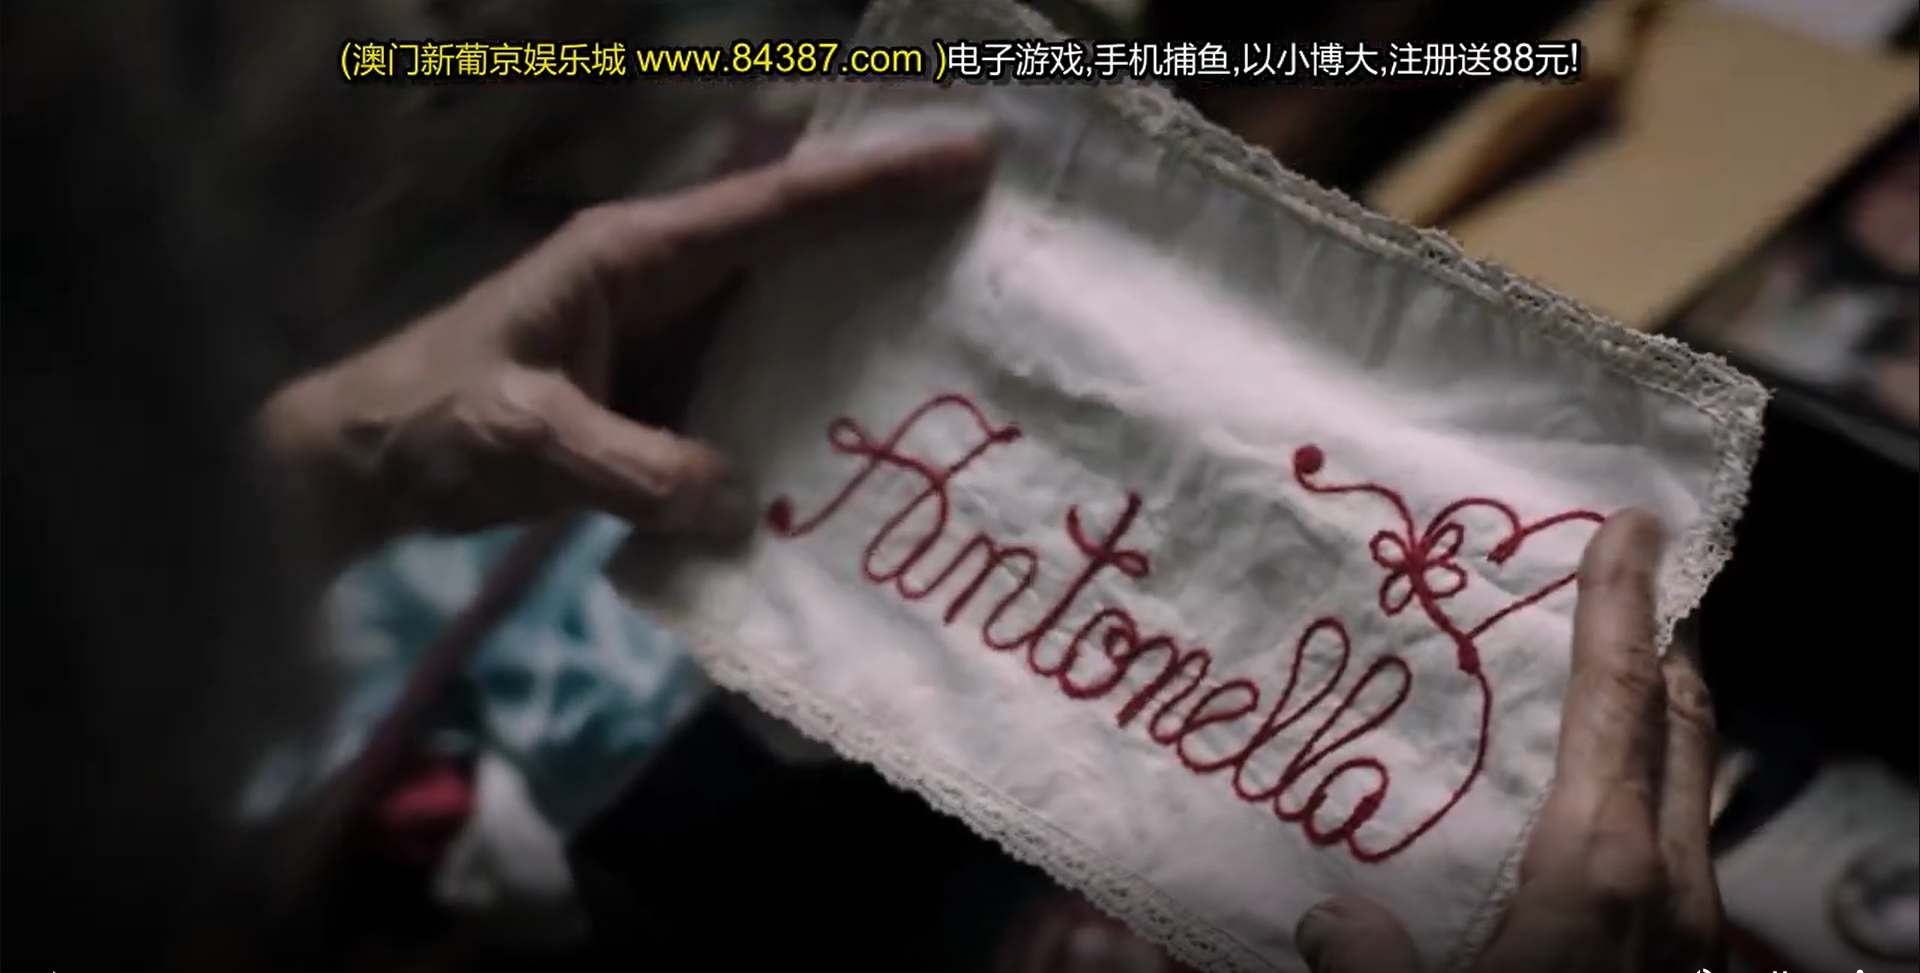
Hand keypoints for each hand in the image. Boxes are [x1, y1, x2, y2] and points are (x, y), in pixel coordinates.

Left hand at [259, 132, 992, 567]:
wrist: (375, 462)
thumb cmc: (435, 424)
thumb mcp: (526, 437)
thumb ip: (633, 468)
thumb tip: (741, 509)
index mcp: (634, 254)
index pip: (773, 208)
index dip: (873, 183)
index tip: (968, 157)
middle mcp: (666, 278)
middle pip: (801, 234)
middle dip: (897, 215)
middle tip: (1002, 214)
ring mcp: (673, 334)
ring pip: (793, 301)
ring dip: (873, 299)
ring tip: (971, 307)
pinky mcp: (672, 390)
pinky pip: (767, 374)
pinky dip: (825, 382)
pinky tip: (879, 413)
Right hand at [1296, 510, 1724, 972]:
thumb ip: (1366, 956)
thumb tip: (1331, 919)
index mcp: (1601, 872)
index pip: (1616, 705)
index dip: (1620, 606)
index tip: (1630, 526)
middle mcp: (1669, 886)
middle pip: (1679, 727)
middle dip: (1661, 641)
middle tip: (1639, 572)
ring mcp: (1692, 929)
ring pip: (1690, 786)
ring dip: (1661, 714)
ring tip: (1627, 667)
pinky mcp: (1688, 962)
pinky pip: (1683, 840)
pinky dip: (1655, 783)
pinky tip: (1609, 802)